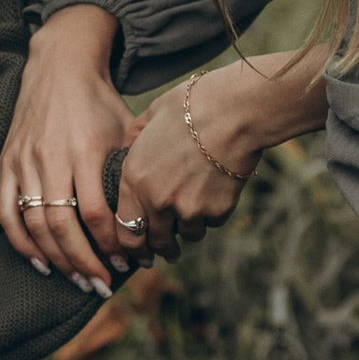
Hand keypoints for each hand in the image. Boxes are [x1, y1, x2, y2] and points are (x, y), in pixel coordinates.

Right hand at [0, 6, 141, 285]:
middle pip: (62, 225)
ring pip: (35, 224)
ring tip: (76, 280)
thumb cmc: (100, 102)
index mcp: (85, 150)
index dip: (110, 243)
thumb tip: (153, 218)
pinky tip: (42, 263)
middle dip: (84, 262)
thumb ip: (134, 170)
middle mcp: (51, 157)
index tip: (126, 262)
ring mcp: (25, 161)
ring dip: (57, 259)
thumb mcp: (126, 129)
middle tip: (101, 285)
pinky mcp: (7, 162)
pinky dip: (22, 243)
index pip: (95, 211)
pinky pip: (8, 212)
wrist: (59, 65)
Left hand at [115, 84, 254, 254]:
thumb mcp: (149, 117)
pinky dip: (213, 213)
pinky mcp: (216, 211)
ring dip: (191, 226)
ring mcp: (187, 209)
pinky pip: (212, 222)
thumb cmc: (190, 107)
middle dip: (162, 249)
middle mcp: (156, 200)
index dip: (132, 245)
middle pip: (156, 241)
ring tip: (197, 209)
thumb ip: (135, 139)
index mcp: (134, 179)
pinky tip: (217, 191)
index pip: (125, 229)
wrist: (232, 112)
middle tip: (169, 252)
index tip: (141, 252)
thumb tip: (128, 148)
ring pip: (188, 234)